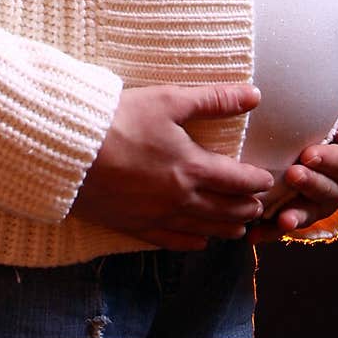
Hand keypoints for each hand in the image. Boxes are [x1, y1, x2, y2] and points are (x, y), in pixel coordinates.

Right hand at [70, 83, 273, 251]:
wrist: (70, 151)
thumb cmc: (119, 119)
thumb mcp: (168, 100)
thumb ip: (214, 100)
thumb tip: (254, 95)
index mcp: (192, 167)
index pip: (237, 180)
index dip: (256, 181)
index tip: (267, 181)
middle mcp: (180, 199)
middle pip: (224, 210)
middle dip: (246, 208)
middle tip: (259, 207)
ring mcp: (157, 216)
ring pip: (202, 229)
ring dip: (225, 229)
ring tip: (239, 229)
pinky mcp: (133, 226)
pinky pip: (170, 242)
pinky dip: (191, 242)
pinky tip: (198, 242)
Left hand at [248, 108, 337, 243]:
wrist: (320, 136)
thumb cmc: (331, 122)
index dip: (329, 160)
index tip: (308, 154)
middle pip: (330, 189)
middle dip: (310, 183)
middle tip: (292, 175)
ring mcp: (324, 203)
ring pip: (311, 211)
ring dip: (296, 214)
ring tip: (283, 217)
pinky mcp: (303, 213)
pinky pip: (288, 223)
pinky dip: (272, 231)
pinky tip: (256, 235)